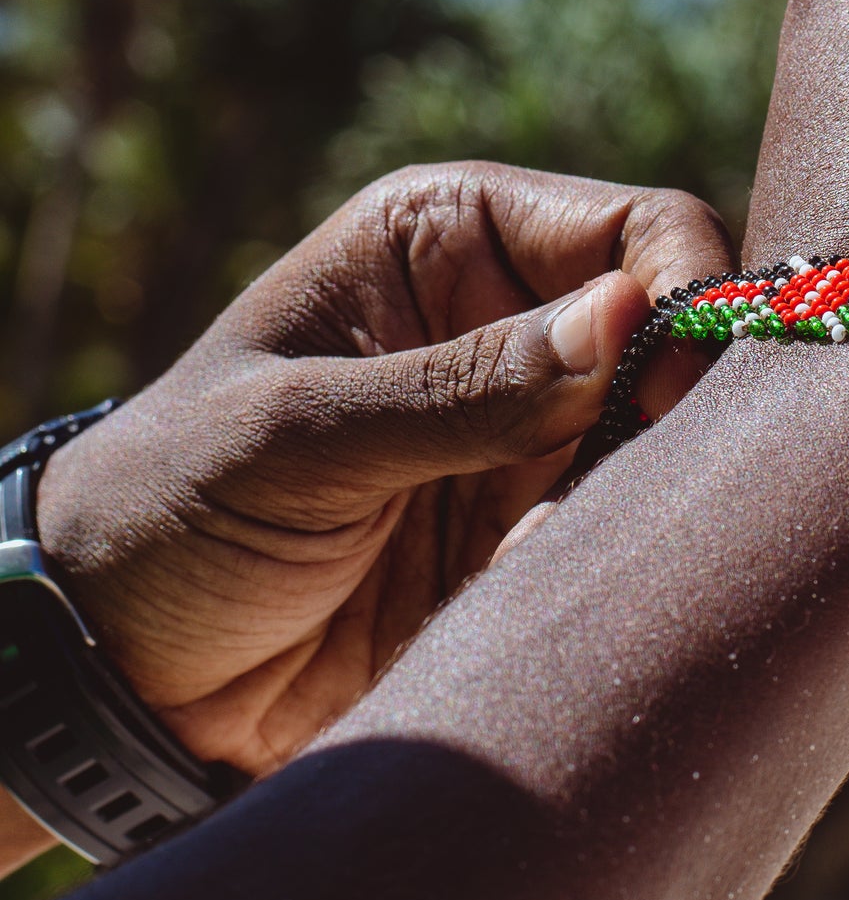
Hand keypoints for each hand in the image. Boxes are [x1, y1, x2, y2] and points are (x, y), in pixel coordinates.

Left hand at [35, 163, 731, 775]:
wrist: (117, 672)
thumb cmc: (173, 506)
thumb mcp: (302, 436)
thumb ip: (465, 386)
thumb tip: (632, 312)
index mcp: (446, 241)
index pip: (631, 226)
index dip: (681, 291)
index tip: (672, 393)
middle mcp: (505, 320)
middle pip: (669, 337)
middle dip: (669, 417)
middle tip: (608, 497)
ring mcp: (525, 433)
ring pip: (661, 447)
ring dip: (629, 505)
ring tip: (533, 559)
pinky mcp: (528, 534)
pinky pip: (617, 534)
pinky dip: (599, 569)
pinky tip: (519, 596)